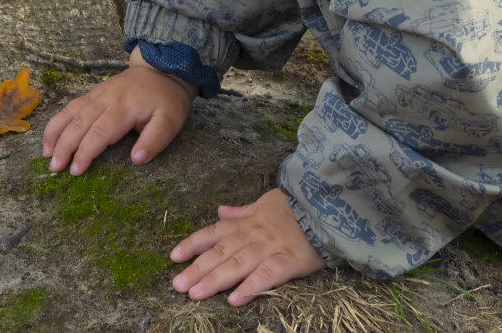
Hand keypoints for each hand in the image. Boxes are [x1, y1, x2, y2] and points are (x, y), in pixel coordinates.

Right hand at [41, 48, 195, 174]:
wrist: (163, 68)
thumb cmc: (167, 99)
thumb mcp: (171, 121)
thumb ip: (155, 140)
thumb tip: (136, 160)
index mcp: (124, 107)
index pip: (99, 133)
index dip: (85, 152)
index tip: (75, 171)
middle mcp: (106, 99)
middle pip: (79, 123)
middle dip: (64, 146)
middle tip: (54, 168)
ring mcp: (97, 93)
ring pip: (70, 112)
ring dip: (56, 133)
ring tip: (46, 154)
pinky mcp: (94, 92)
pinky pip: (71, 106)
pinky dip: (58, 121)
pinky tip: (51, 135)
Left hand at [170, 188, 324, 304]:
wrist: (327, 205)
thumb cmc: (296, 206)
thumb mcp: (265, 202)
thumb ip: (241, 212)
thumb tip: (220, 212)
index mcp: (247, 222)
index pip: (214, 233)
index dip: (193, 244)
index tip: (173, 257)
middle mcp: (254, 234)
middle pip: (220, 252)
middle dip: (197, 269)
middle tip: (177, 286)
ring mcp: (270, 247)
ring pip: (238, 264)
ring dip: (215, 279)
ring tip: (195, 294)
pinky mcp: (289, 260)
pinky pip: (267, 275)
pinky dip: (250, 287)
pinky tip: (234, 299)